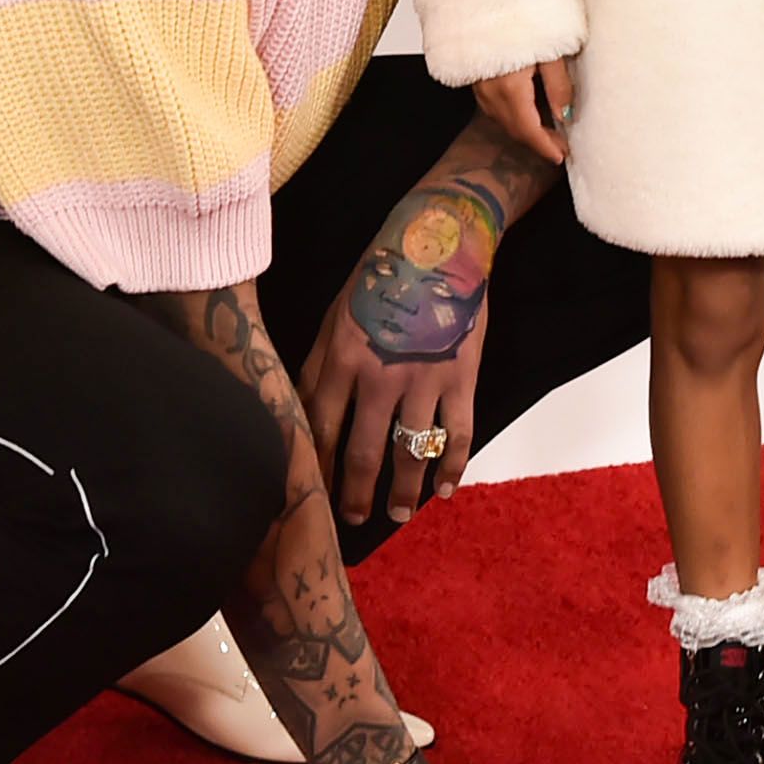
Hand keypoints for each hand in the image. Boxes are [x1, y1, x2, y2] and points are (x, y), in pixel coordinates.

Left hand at [301, 272, 486, 523]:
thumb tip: (302, 409)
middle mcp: (380, 376)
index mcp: (342, 358)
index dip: (316, 466)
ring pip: (410, 451)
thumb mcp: (336, 314)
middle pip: (364, 450)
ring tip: (398, 514)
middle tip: (353, 519)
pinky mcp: (461, 377)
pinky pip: (456, 434)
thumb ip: (321, 364)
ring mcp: (423, 380)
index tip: (311, 493)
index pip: (320, 427)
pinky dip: (452, 466)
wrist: (438, 244)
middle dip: (356, 492)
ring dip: (404, 489)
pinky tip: (445, 489)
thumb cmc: (379, 276)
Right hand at [471, 56, 574, 164]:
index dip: (544, 147)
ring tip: (547, 134)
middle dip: (537, 142)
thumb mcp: (551, 52)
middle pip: (515, 129)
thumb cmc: (525, 23)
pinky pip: (494, 109)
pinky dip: (512, 119)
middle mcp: (491, 93)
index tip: (560, 157)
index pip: (529, 129)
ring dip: (525, 131)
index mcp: (511, 88)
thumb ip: (558, 85)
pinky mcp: (477, 79)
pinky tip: (526, 115)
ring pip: (503, 121)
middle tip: (559, 146)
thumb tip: (563, 115)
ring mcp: (480, 87)